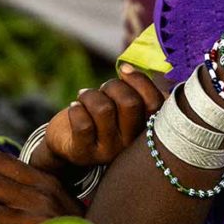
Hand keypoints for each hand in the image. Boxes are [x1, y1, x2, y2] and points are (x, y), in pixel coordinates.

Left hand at [32, 67, 164, 171]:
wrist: (68, 141)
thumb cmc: (100, 115)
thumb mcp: (120, 103)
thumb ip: (134, 90)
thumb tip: (128, 70)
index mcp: (145, 128)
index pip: (155, 103)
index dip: (139, 80)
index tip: (123, 69)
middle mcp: (131, 143)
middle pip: (130, 103)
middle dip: (112, 86)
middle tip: (102, 90)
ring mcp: (109, 151)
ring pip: (104, 109)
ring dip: (90, 95)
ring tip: (84, 98)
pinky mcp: (85, 153)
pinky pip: (83, 123)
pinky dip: (76, 108)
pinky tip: (75, 108)